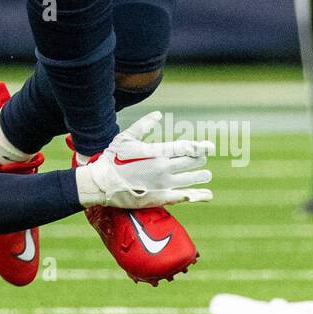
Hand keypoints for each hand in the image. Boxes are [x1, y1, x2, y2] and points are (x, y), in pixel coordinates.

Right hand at [74, 110, 213, 208]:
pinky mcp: (161, 198)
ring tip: (206, 175)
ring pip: (190, 179)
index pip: (185, 148)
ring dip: (201, 176)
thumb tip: (157, 114)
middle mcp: (163, 168)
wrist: (102, 184)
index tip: (210, 146)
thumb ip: (143, 125)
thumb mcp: (126, 138)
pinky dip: (197, 196)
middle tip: (203, 158)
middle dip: (200, 159)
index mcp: (157, 152)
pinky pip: (184, 197)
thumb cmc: (112, 158)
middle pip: (191, 162)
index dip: (200, 146)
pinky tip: (206, 195)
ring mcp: (163, 185)